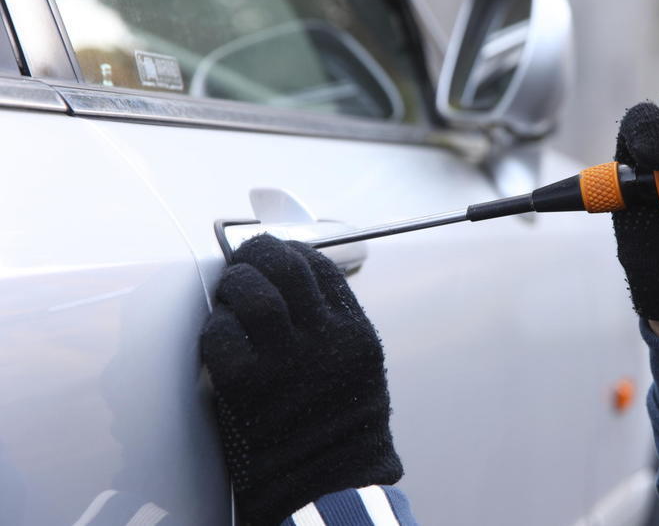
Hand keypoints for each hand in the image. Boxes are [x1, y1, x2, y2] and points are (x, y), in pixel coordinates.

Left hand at [201, 235, 401, 525]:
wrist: (332, 489)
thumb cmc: (343, 434)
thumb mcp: (360, 372)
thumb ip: (336, 330)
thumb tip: (300, 295)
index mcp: (356, 334)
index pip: (322, 268)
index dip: (292, 252)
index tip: (276, 253)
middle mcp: (326, 340)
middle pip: (288, 266)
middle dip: (259, 254)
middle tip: (244, 261)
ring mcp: (287, 361)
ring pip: (253, 291)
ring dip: (234, 285)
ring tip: (228, 294)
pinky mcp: (249, 387)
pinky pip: (221, 335)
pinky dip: (214, 329)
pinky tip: (217, 337)